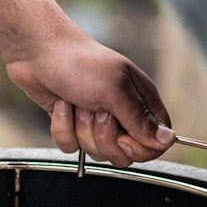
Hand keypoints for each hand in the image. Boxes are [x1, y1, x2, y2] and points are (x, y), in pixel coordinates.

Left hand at [6, 34, 174, 166]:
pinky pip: (72, 147)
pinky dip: (63, 128)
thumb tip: (168, 140)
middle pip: (125, 154)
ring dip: (82, 130)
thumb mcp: (115, 90)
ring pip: (97, 152)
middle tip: (95, 112)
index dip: (141, 148)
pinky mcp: (74, 126)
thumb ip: (140, 119)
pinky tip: (61, 106)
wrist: (37, 52)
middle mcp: (122, 114)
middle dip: (105, 138)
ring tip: (77, 103)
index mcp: (141, 102)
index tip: (123, 136)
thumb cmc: (79, 63)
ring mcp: (97, 123)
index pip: (156, 143)